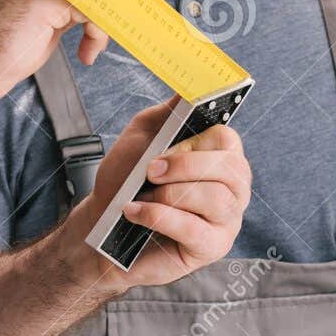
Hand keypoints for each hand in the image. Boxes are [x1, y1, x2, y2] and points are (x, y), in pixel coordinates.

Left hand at [64, 99, 251, 292]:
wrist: (103, 222)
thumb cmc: (126, 180)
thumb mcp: (143, 137)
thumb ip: (168, 113)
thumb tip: (189, 87)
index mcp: (218, 158)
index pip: (229, 140)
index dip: (197, 141)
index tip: (167, 146)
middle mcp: (231, 189)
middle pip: (231, 168)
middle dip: (184, 166)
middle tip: (150, 171)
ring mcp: (226, 221)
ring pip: (216, 199)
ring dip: (169, 194)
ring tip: (141, 196)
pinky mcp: (211, 248)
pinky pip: (195, 230)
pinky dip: (159, 217)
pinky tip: (135, 213)